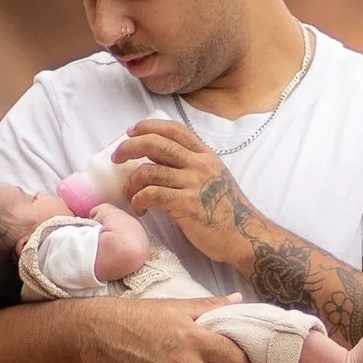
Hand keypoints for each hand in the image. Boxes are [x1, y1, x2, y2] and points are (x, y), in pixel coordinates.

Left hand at [107, 117, 260, 269]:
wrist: (245, 235)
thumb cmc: (227, 211)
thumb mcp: (214, 178)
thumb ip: (192, 166)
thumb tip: (160, 160)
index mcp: (205, 155)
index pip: (173, 130)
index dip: (148, 127)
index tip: (131, 132)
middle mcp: (200, 164)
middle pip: (156, 144)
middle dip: (129, 147)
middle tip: (116, 158)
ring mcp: (194, 184)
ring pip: (149, 170)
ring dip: (132, 182)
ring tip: (130, 193)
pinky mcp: (187, 205)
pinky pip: (152, 194)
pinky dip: (139, 200)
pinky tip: (140, 209)